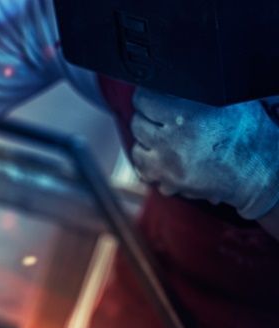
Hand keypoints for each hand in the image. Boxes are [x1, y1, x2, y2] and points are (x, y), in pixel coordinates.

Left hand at [130, 89, 278, 219]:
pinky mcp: (171, 182)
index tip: (151, 96)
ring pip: (136, 149)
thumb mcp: (230, 100)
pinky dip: (151, 165)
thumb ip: (199, 89)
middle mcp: (175, 139)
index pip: (144, 99)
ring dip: (146, 143)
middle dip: (147, 118)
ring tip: (164, 138)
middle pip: (138, 123)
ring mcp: (170, 163)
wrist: (261, 170)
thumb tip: (173, 76)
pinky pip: (145, 172)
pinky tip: (165, 158)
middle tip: (160, 117)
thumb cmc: (250, 134)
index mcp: (189, 113)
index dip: (147, 95)